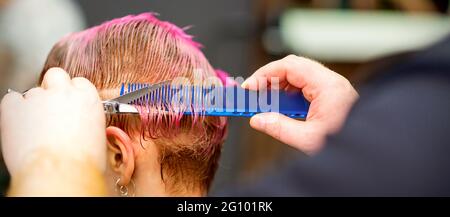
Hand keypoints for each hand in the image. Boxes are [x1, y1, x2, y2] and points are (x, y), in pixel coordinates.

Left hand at [1, 68, 105, 175]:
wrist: (59, 173)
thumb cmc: (81, 164)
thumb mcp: (98, 140)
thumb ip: (88, 124)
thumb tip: (83, 129)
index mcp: (87, 99)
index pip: (79, 83)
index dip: (73, 93)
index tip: (70, 104)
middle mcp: (63, 93)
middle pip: (56, 75)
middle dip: (53, 87)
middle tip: (51, 107)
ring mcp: (37, 97)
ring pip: (32, 91)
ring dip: (33, 105)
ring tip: (34, 128)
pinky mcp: (13, 106)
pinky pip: (11, 99)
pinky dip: (13, 109)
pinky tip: (19, 125)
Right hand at [242, 55, 357, 153]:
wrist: (369, 154)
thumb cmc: (349, 143)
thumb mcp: (309, 139)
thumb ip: (280, 128)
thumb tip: (258, 119)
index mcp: (328, 86)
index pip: (290, 66)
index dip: (265, 74)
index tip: (249, 87)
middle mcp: (331, 83)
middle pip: (293, 68)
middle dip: (270, 79)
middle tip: (253, 93)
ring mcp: (332, 89)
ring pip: (299, 77)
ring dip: (279, 87)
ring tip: (264, 102)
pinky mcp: (331, 97)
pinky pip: (306, 88)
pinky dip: (289, 95)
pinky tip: (281, 108)